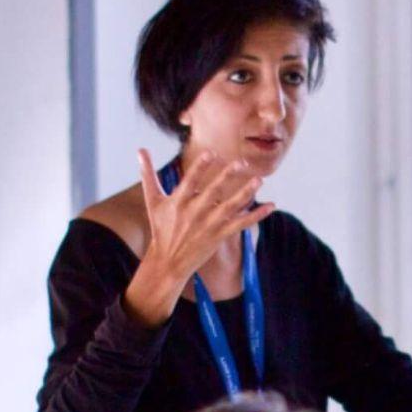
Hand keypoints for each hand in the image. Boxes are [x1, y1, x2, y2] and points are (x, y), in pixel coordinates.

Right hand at [125, 149, 273, 324]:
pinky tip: (271, 206)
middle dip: (227, 177)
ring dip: (246, 194)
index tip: (212, 154)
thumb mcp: (153, 201)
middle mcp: (194, 213)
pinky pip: (241, 224)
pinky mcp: (219, 236)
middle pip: (213, 193)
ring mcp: (208, 225)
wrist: (168, 261)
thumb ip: (148, 174)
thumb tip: (140, 150)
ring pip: (230, 207)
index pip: (190, 181)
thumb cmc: (161, 228)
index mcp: (178, 202)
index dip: (201, 168)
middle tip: (241, 163)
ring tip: (259, 180)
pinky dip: (256, 216)